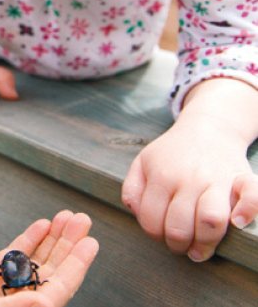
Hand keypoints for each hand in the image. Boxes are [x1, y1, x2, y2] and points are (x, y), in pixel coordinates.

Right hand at [0, 211, 98, 306]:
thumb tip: (45, 302)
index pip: (55, 291)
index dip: (75, 267)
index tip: (91, 244)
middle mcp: (11, 303)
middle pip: (49, 273)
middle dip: (67, 245)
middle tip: (82, 220)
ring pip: (33, 262)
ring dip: (51, 239)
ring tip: (68, 217)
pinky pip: (11, 256)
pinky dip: (26, 240)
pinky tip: (41, 225)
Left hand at [122, 118, 257, 260]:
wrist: (208, 128)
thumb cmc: (172, 153)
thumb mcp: (142, 163)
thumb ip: (132, 189)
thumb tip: (136, 214)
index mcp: (162, 177)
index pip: (151, 220)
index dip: (153, 235)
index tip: (160, 234)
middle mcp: (189, 179)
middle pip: (180, 227)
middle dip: (177, 245)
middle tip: (179, 245)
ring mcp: (217, 179)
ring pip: (211, 219)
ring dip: (205, 242)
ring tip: (199, 250)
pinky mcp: (243, 179)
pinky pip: (252, 198)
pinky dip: (247, 212)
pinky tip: (237, 223)